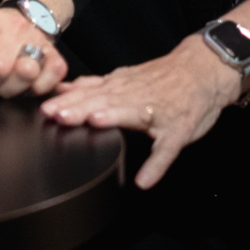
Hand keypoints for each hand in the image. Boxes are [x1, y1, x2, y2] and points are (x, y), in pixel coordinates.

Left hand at [41, 34, 240, 189]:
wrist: (204, 70)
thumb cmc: (163, 79)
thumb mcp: (126, 77)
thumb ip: (95, 85)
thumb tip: (62, 87)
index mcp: (121, 87)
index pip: (90, 92)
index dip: (67, 100)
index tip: (45, 108)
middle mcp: (135, 96)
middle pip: (105, 100)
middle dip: (81, 107)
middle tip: (58, 115)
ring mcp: (158, 113)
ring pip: (132, 114)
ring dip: (113, 118)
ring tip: (94, 125)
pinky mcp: (178, 131)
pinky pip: (167, 149)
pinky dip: (157, 165)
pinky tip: (145, 180)